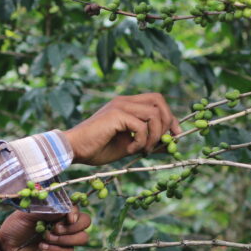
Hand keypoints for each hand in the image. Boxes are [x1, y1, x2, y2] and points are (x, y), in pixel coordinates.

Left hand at [0, 208, 90, 250]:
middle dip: (73, 226)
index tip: (68, 218)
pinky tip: (41, 247)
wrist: (8, 246)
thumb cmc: (16, 225)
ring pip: (82, 237)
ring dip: (65, 238)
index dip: (75, 212)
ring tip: (46, 237)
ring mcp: (65, 238)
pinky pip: (69, 250)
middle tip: (55, 228)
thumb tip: (63, 209)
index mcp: (57, 210)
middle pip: (86, 221)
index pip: (76, 207)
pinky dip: (55, 248)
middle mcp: (64, 223)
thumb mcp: (26, 213)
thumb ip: (45, 209)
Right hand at [63, 93, 180, 164]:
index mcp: (126, 105)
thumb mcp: (129, 146)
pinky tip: (129, 150)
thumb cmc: (97, 148)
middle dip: (168, 122)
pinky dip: (141, 141)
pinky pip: (141, 126)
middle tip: (165, 142)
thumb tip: (171, 144)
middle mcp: (123, 101)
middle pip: (159, 100)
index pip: (156, 101)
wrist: (74, 149)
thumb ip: (148, 142)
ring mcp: (119, 106)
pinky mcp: (116, 114)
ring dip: (154, 136)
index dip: (170, 117)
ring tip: (142, 150)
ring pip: (154, 114)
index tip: (175, 135)